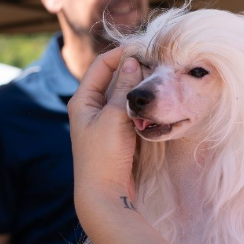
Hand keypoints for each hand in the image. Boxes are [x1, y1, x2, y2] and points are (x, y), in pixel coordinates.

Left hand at [68, 48, 168, 243]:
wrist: (104, 195)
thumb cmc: (103, 156)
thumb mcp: (114, 117)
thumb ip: (125, 88)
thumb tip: (133, 61)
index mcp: (82, 100)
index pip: (103, 64)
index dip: (124, 52)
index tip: (149, 48)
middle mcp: (90, 108)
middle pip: (115, 78)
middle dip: (137, 70)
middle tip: (160, 66)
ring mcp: (104, 122)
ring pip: (125, 96)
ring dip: (141, 89)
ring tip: (161, 82)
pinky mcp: (116, 136)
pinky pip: (130, 113)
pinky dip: (142, 107)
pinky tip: (156, 104)